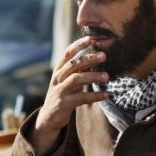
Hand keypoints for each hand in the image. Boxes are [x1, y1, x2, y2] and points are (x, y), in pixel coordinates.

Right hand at [30, 37, 108, 153]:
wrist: (49, 117)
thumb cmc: (63, 94)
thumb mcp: (68, 80)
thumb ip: (78, 70)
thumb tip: (95, 56)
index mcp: (58, 70)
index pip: (67, 53)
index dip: (78, 45)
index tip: (91, 38)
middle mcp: (57, 78)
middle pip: (73, 64)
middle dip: (89, 59)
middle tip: (104, 55)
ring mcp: (59, 91)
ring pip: (76, 79)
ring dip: (93, 76)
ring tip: (107, 76)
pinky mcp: (63, 104)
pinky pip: (81, 98)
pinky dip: (94, 96)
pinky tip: (106, 95)